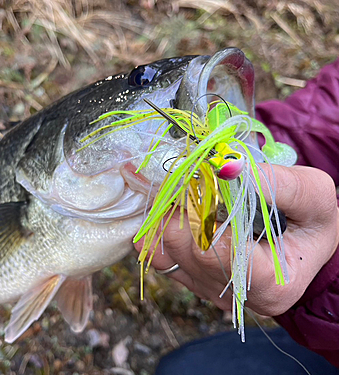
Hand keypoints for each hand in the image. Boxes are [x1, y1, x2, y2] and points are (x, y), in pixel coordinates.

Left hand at [136, 165, 338, 315]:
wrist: (300, 241)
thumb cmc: (310, 221)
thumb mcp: (312, 195)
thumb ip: (273, 183)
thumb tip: (226, 167)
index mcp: (270, 285)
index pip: (217, 251)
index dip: (205, 210)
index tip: (207, 178)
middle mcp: (233, 295)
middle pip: (185, 247)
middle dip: (186, 205)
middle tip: (196, 177)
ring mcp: (206, 289)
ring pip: (165, 247)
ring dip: (172, 211)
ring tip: (193, 191)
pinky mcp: (188, 279)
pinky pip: (158, 251)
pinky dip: (163, 224)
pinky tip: (182, 209)